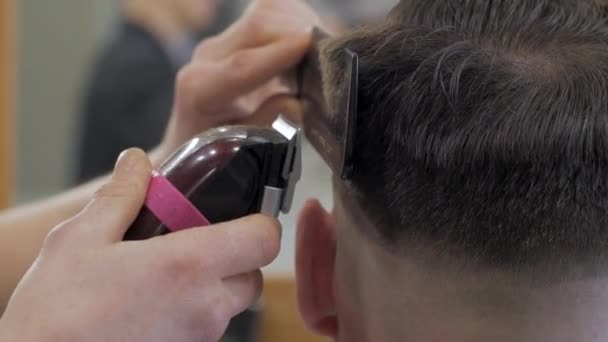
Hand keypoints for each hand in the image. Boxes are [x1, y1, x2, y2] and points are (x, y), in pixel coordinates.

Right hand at [0, 149, 280, 341]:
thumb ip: (121, 195)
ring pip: (232, 302)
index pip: (264, 240)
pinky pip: (209, 325)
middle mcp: (206, 306)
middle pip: (253, 273)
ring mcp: (198, 337)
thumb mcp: (81, 239)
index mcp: (189, 266)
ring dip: (215, 280)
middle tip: (196, 237)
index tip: (244, 211)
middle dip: (236, 252)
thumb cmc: (56, 313)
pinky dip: (196, 306)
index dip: (261, 220)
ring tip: (167, 267)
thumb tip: (136, 163)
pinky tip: (156, 296)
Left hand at [159, 0, 319, 156]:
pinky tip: (306, 50)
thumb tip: (298, 104)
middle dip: (300, 34)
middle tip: (328, 60)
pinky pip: (271, 14)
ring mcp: (221, 42)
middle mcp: (206, 58)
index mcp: (202, 90)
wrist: (191, 141)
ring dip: (300, 25)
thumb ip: (266, 124)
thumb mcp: (241, 149)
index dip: (281, 53)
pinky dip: (296, 24)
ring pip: (266, 12)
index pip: (243, 65)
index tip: (310, 45)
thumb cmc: (214, 152)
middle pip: (258, 26)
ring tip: (317, 56)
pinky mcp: (236, 35)